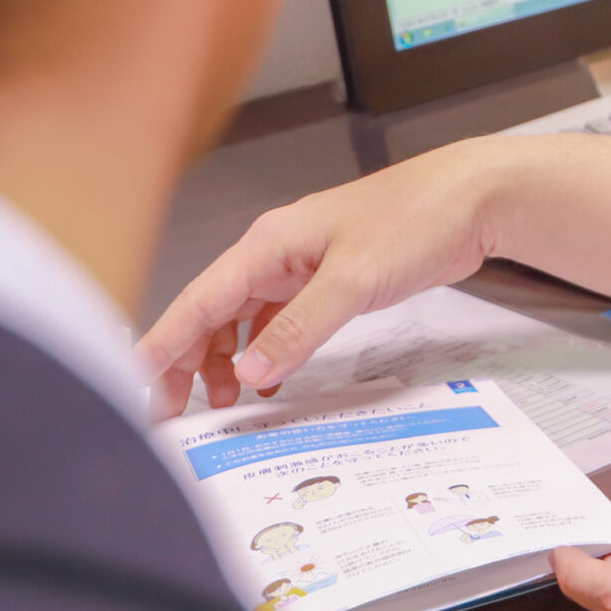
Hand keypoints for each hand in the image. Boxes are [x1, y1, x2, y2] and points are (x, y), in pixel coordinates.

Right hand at [135, 137, 514, 416]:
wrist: (474, 199)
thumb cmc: (419, 217)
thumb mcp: (354, 280)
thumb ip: (300, 327)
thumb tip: (251, 371)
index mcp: (269, 244)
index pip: (198, 300)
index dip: (163, 344)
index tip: (136, 383)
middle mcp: (277, 253)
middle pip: (211, 313)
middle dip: (185, 361)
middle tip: (171, 411)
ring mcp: (304, 267)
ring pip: (243, 319)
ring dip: (226, 360)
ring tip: (221, 403)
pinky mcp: (331, 280)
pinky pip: (280, 320)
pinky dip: (267, 351)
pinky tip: (267, 379)